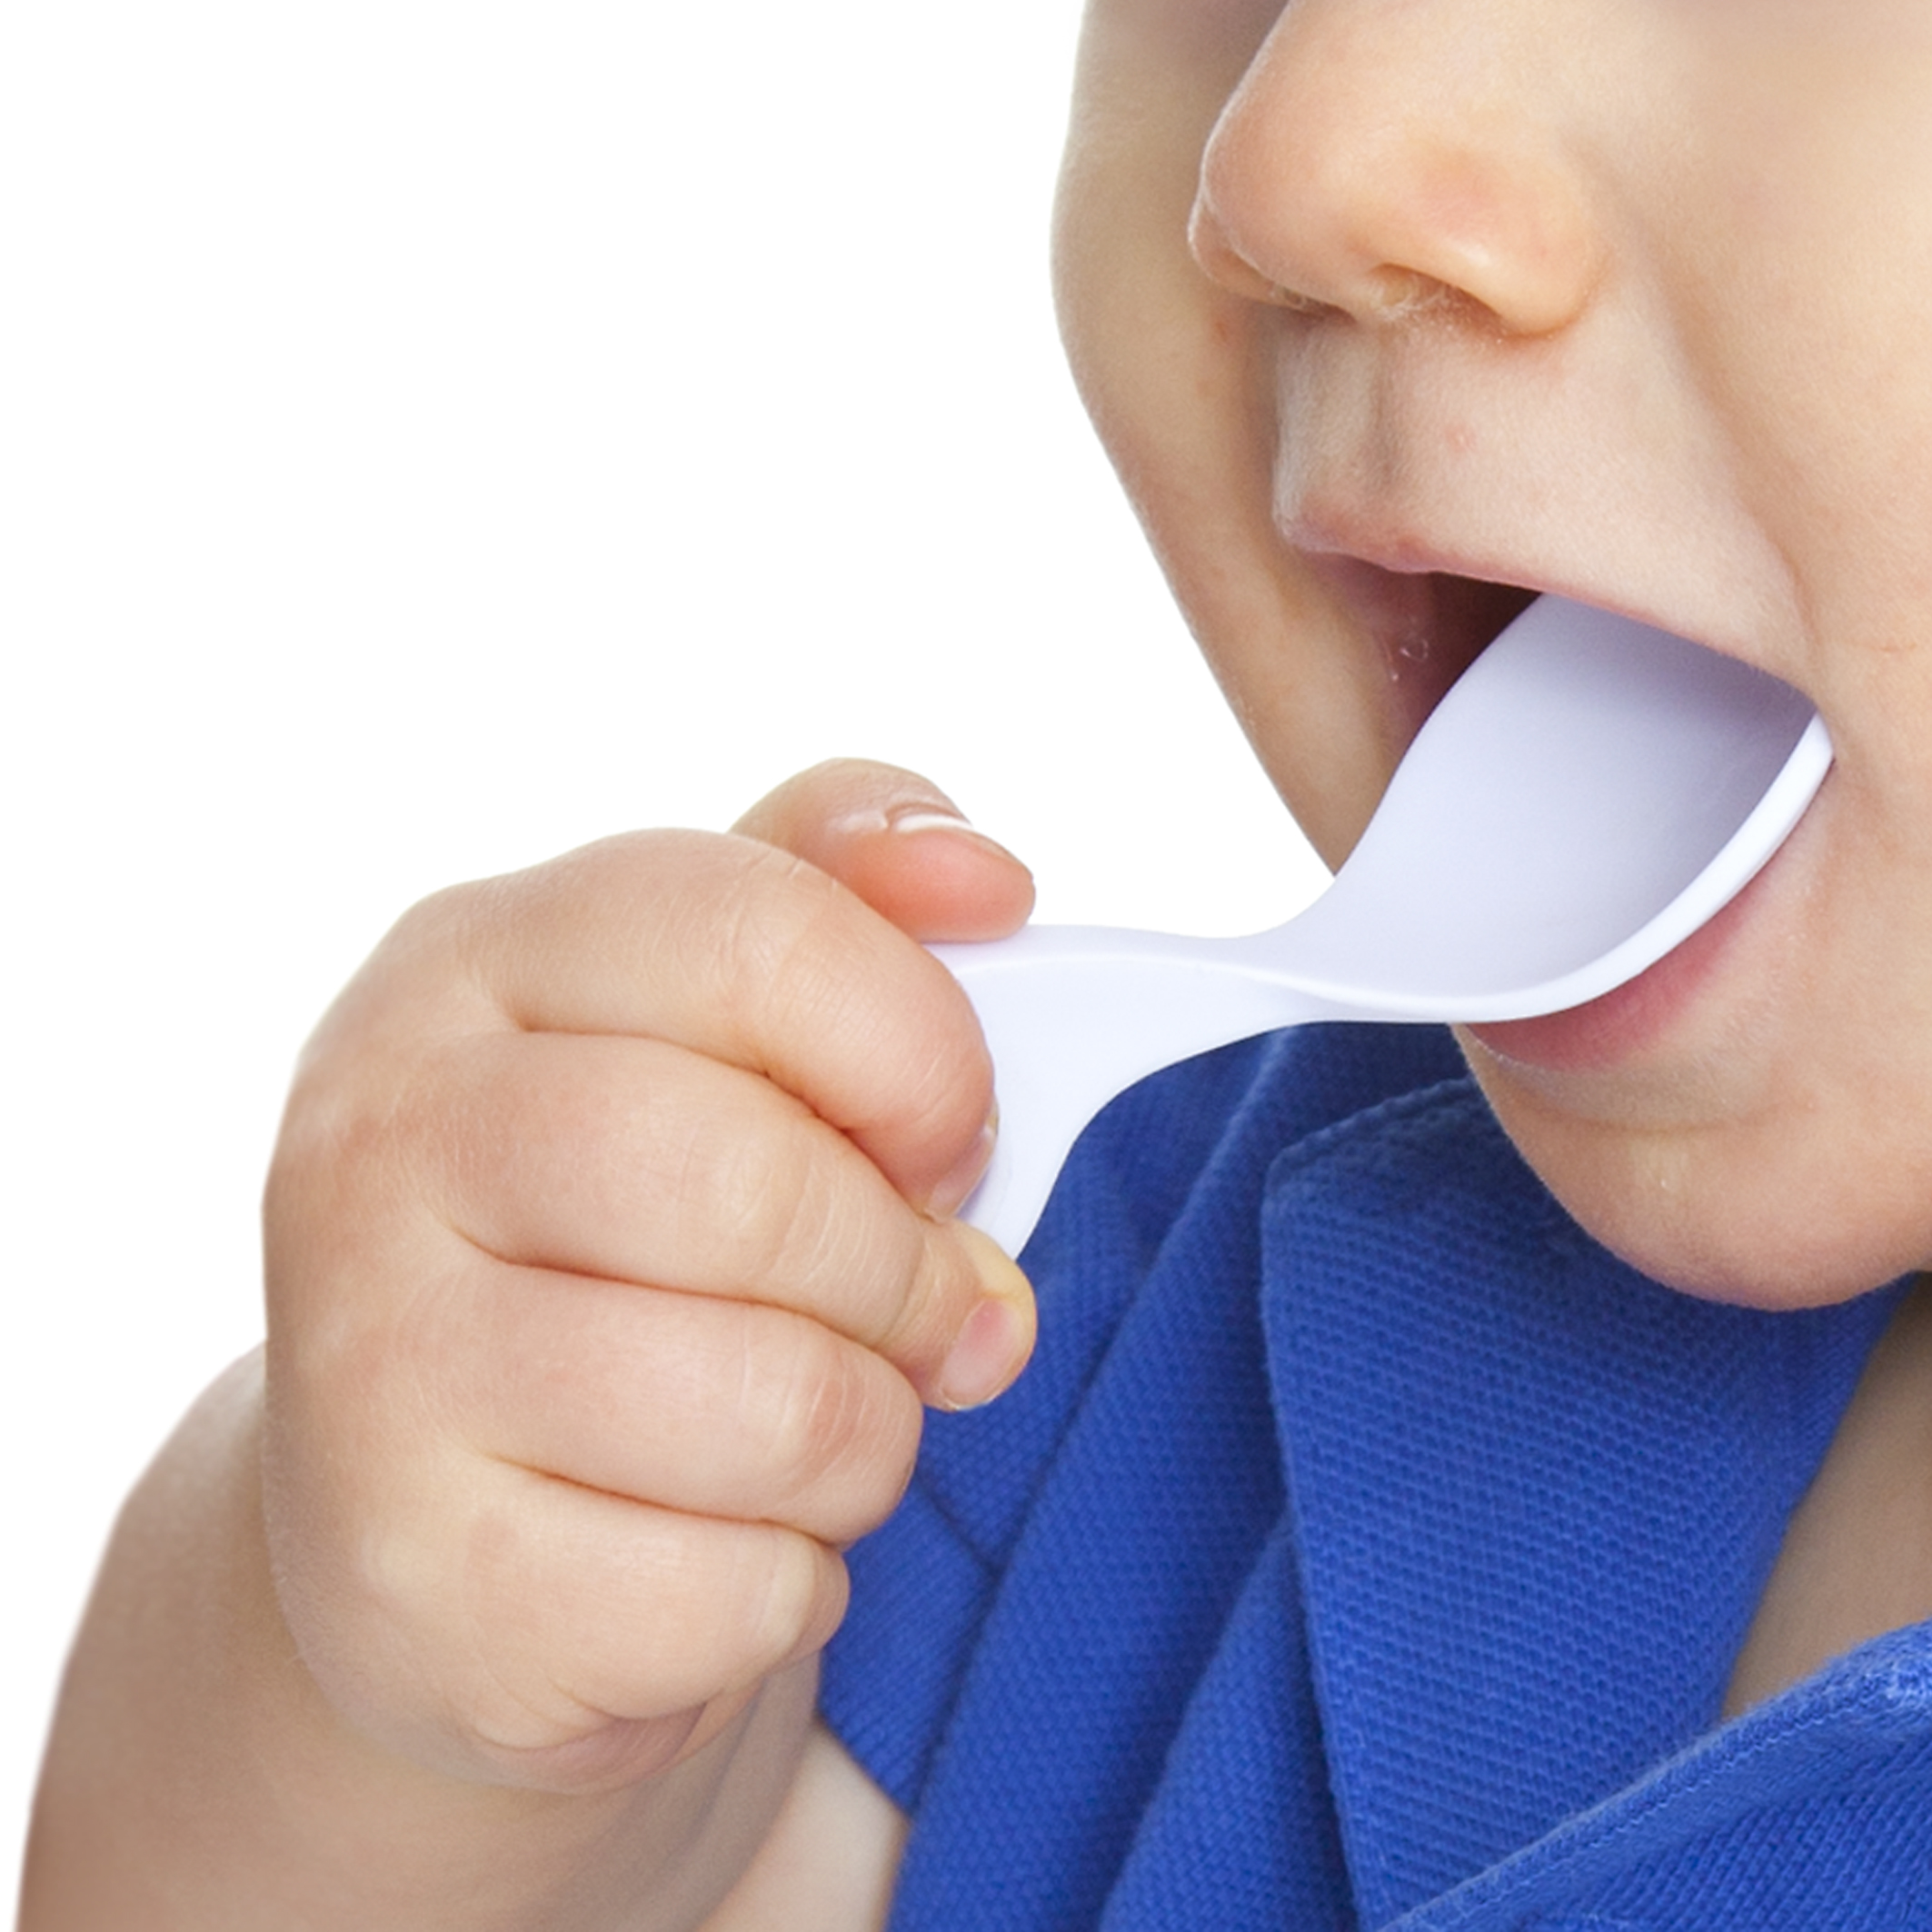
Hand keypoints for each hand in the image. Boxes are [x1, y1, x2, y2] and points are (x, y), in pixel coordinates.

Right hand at [259, 760, 1036, 1799]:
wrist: (406, 1503)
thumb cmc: (604, 1227)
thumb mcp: (695, 1021)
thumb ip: (841, 898)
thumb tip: (983, 876)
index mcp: (472, 962)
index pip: (754, 933)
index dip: (918, 1049)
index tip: (946, 1137)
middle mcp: (382, 1142)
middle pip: (753, 1189)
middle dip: (903, 1274)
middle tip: (926, 1310)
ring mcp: (369, 1372)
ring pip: (776, 1408)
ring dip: (867, 1439)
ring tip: (819, 1426)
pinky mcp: (417, 1584)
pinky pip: (737, 1594)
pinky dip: (791, 1585)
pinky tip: (717, 1542)